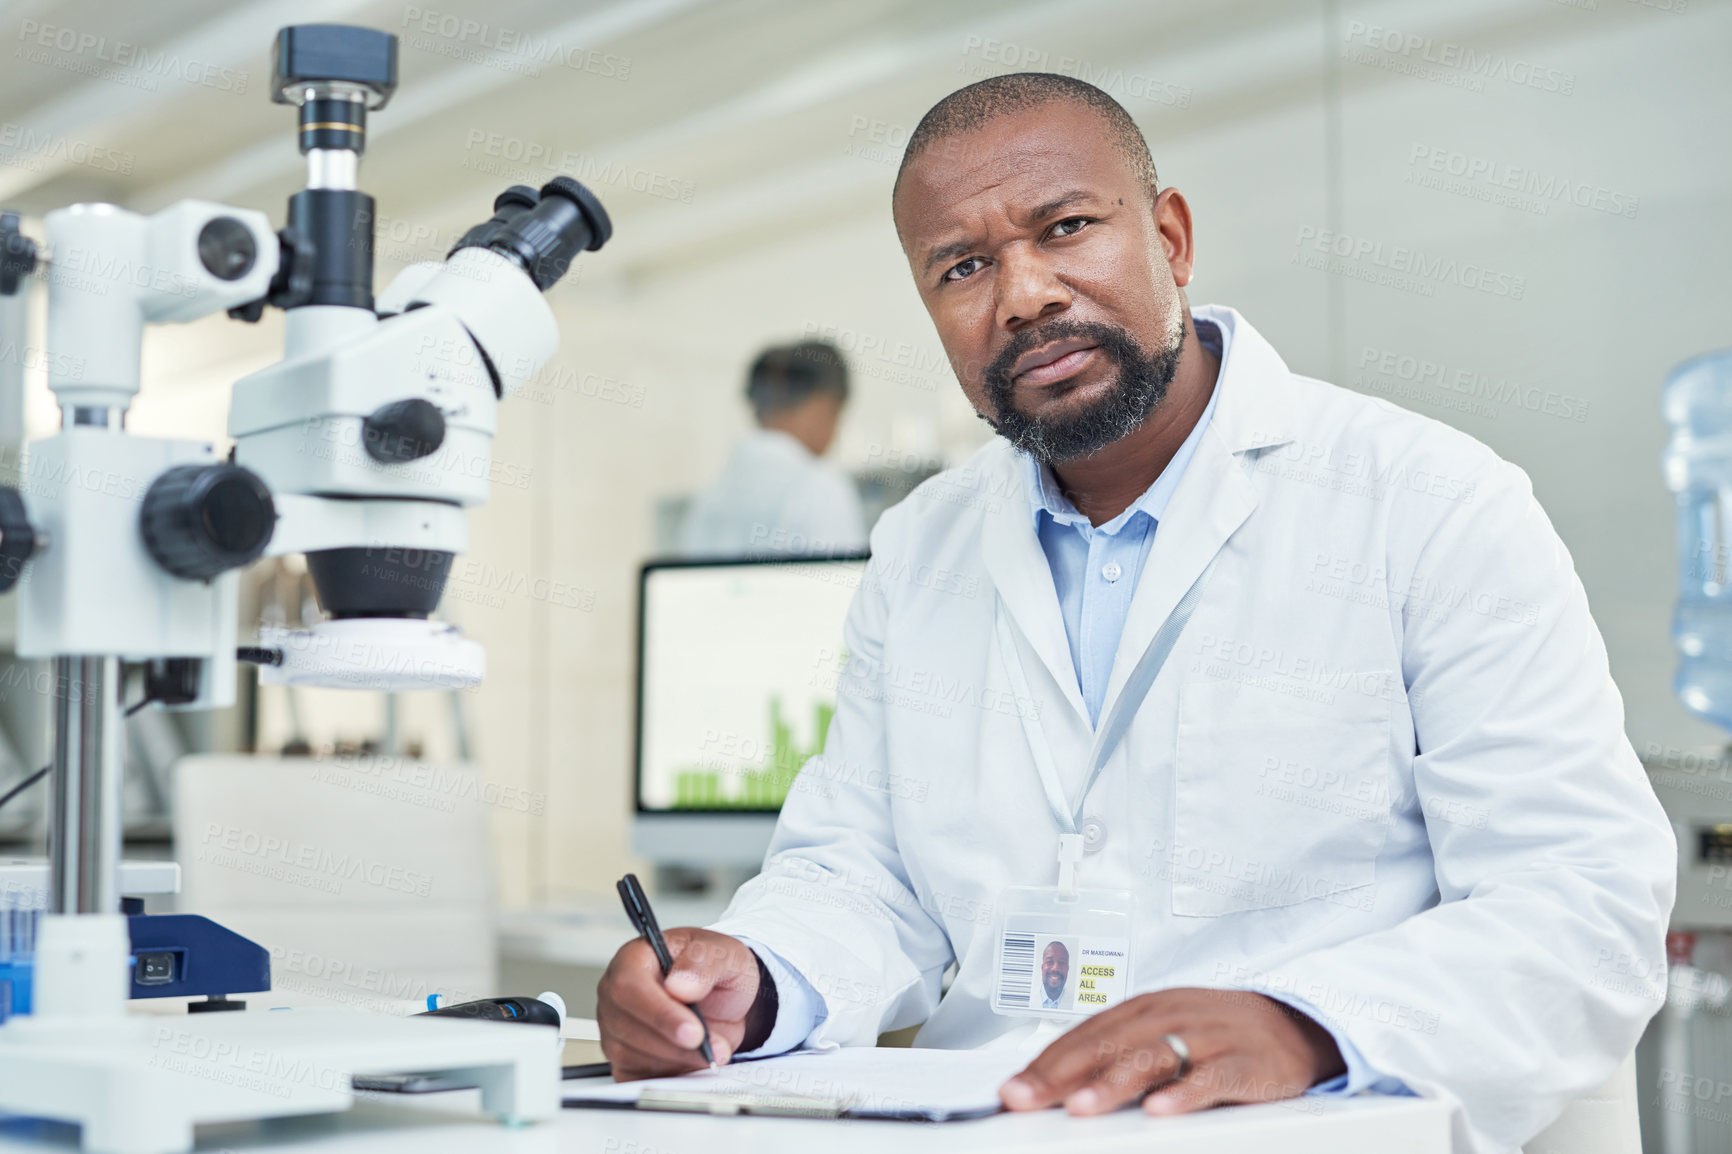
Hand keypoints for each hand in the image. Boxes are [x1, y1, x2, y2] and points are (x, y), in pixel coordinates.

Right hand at [596, 928, 761, 1079]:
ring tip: (710, 1050)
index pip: (628, 986)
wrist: (724, 997)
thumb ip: (705, 962)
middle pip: (626, 1025)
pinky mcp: (623, 1058)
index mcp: (635, 958)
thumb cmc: (715, 969)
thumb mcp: (724, 953)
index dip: (659, 1012)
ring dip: (676, 1059)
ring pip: (629, 1054)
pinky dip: (667, 1074)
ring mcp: (615, 1027)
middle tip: (710, 1047)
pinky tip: (691, 1061)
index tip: (694, 1031)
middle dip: (673, 1043)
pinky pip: (634, 1075)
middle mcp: (617, 993)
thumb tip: (680, 985)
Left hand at [999, 988, 1345, 1115]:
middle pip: (1108, 1044)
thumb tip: (1054, 1084)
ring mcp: (1209, 1036)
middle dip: (1061, 1073)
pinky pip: (1213, 1079)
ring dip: (1113, 1082)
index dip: (1045, 1063)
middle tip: (1025, 1099)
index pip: (1085, 1034)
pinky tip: (1161, 1111)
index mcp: (1145, 1008)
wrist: (1294, 1025)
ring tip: (1081, 1107)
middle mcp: (1172, 1015)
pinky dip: (1185, 1094)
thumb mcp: (1162, 1035)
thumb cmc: (1214, 1035)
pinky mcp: (1247, 1062)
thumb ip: (1115, 1053)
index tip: (1011, 1091)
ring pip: (1154, 1057)